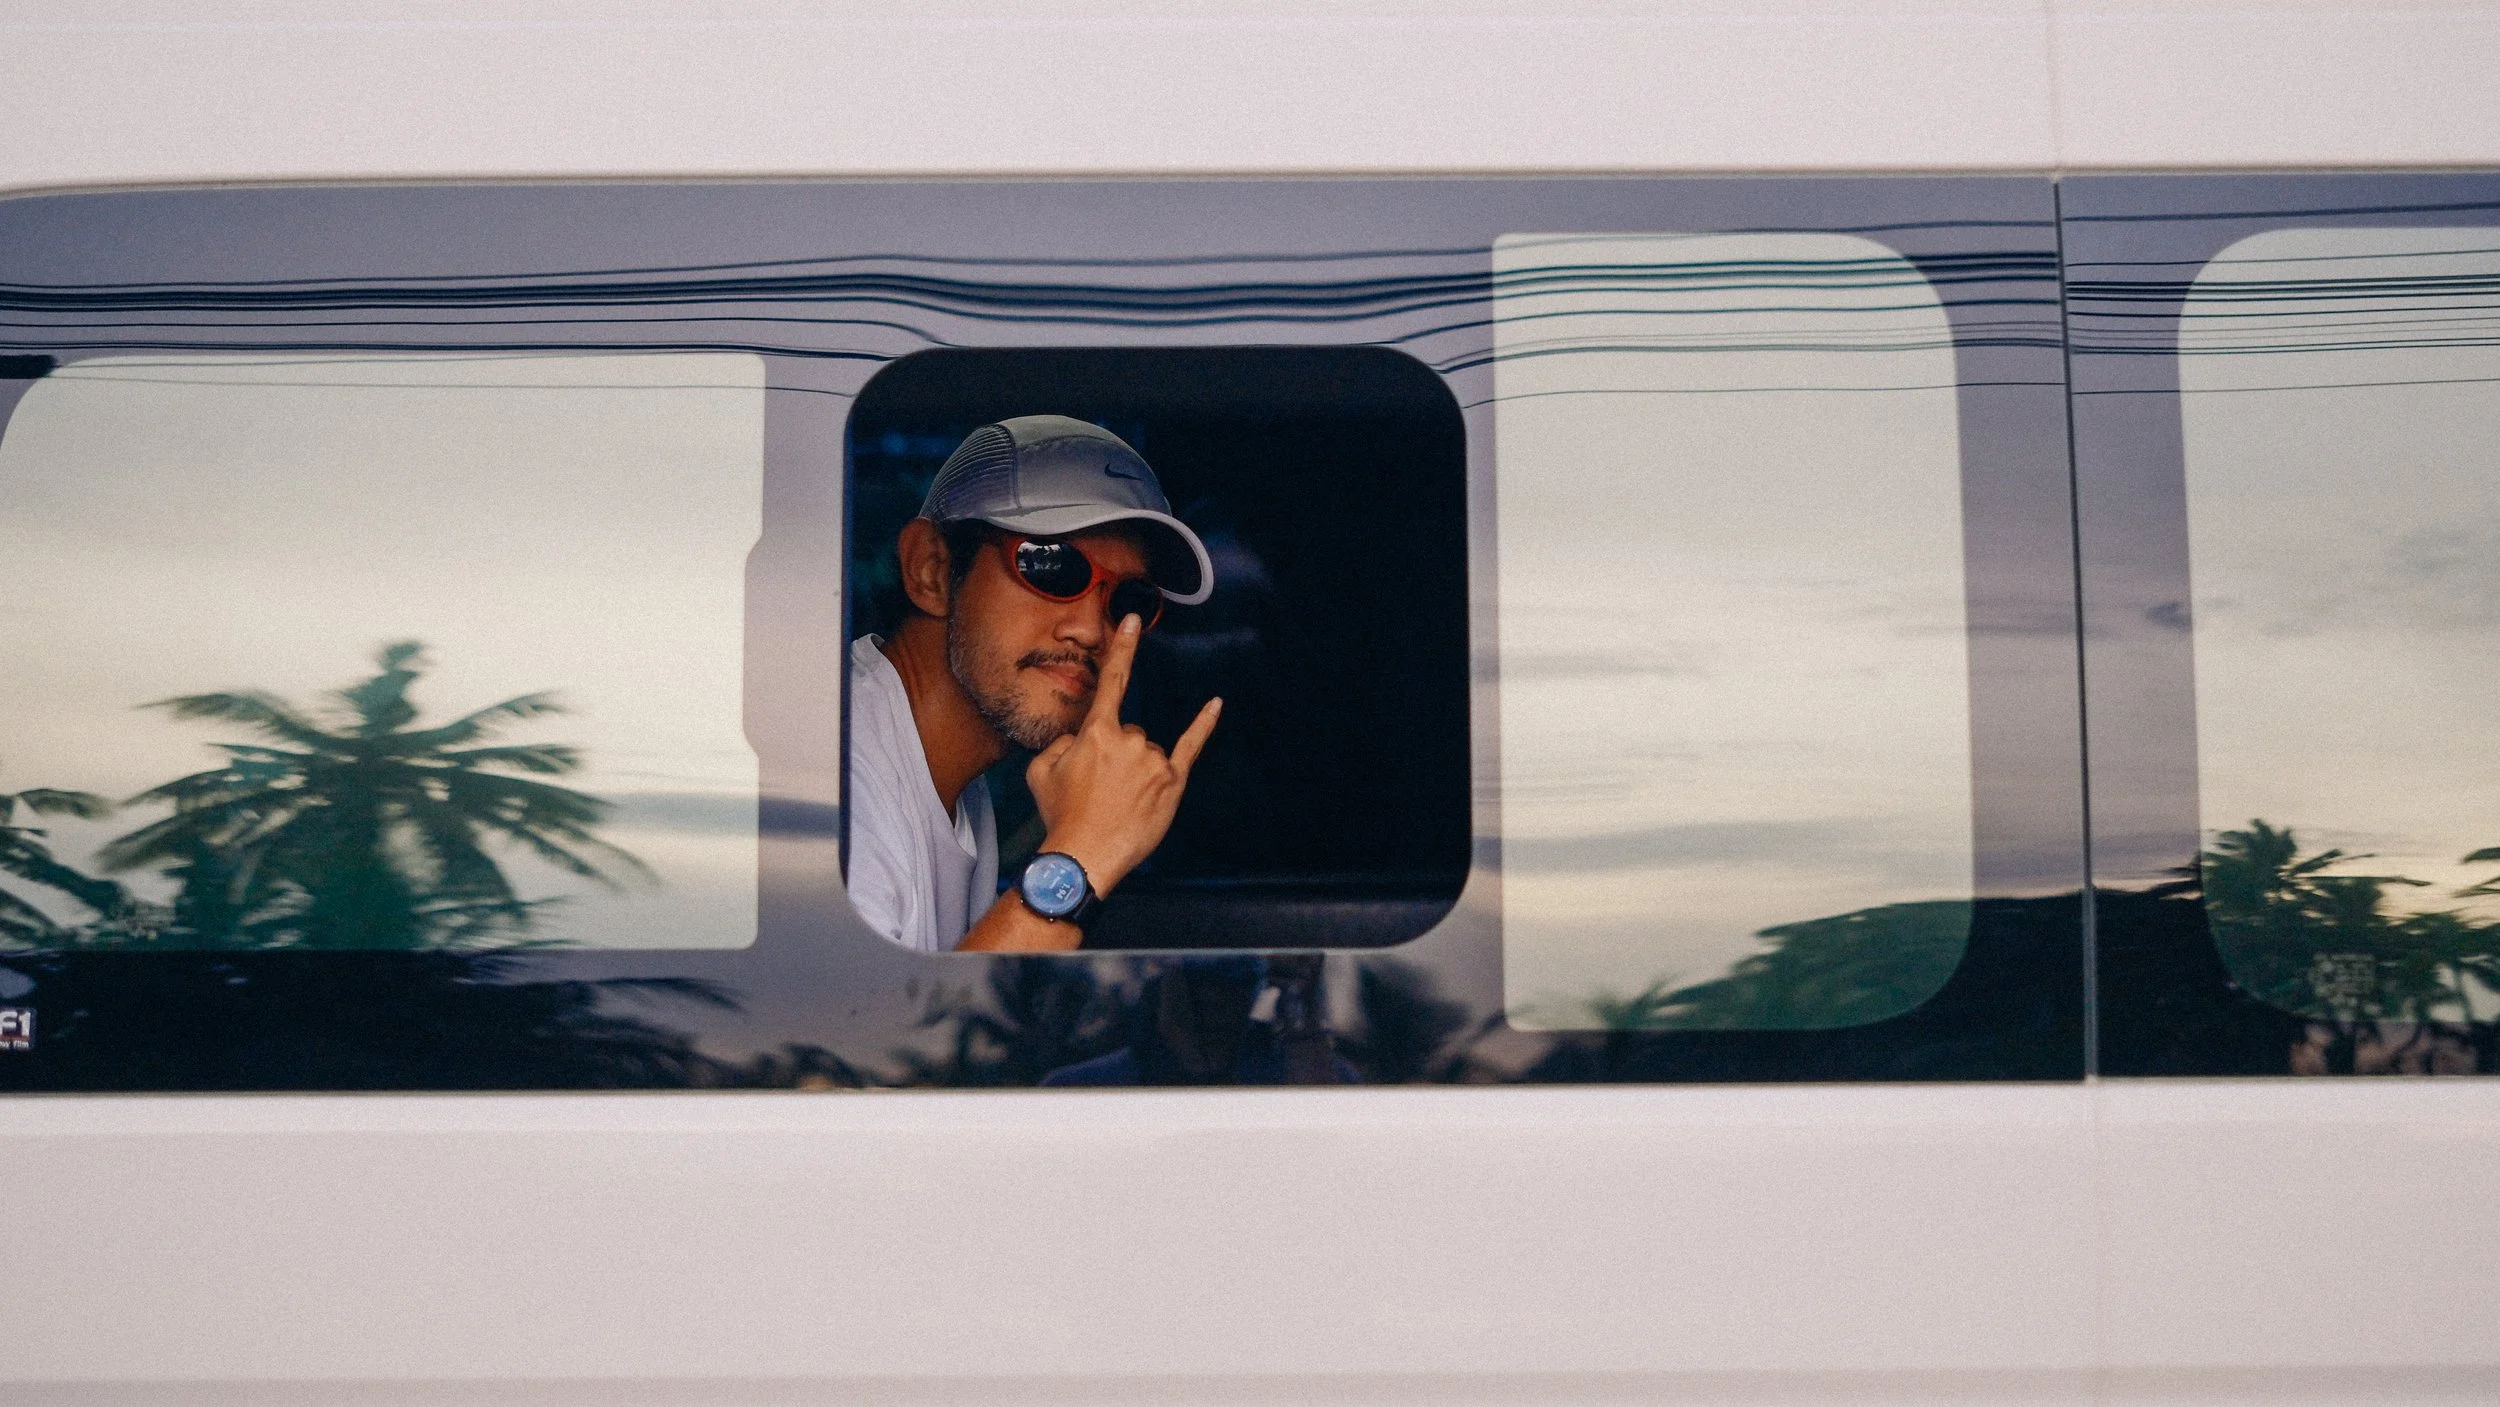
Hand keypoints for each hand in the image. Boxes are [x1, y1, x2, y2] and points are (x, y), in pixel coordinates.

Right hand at [1024, 613, 1220, 895]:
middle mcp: (1130, 739)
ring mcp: (1154, 761)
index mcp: (1097, 732)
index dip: (1123, 649)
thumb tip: (1077, 739)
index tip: (1134, 620)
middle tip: (1098, 791)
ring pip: (1147, 752)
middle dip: (1115, 755)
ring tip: (1116, 803)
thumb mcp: (1039, 771)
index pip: (1112, 682)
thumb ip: (1059, 743)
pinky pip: (1191, 747)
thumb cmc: (1060, 815)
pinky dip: (1203, 725)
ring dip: (1134, 771)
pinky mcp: (1173, 782)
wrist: (1083, 856)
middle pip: (1128, 732)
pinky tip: (1215, 705)